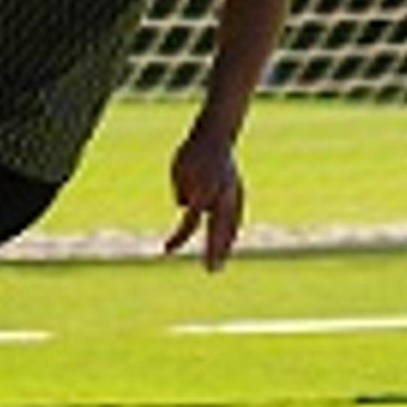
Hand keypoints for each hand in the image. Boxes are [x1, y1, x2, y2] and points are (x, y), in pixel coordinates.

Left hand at [163, 126, 244, 272]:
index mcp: (203, 190)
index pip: (190, 221)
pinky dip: (231, 231)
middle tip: (211, 270)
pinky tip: (227, 245)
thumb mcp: (178, 170)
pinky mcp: (239, 192)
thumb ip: (181, 190)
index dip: (179, 237)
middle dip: (215, 250)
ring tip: (219, 264)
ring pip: (231, 225)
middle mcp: (221, 195)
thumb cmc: (191, 153)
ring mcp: (233, 193)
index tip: (167, 250)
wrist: (215, 136)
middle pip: (217, 228)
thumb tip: (186, 207)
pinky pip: (236, 216)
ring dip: (225, 245)